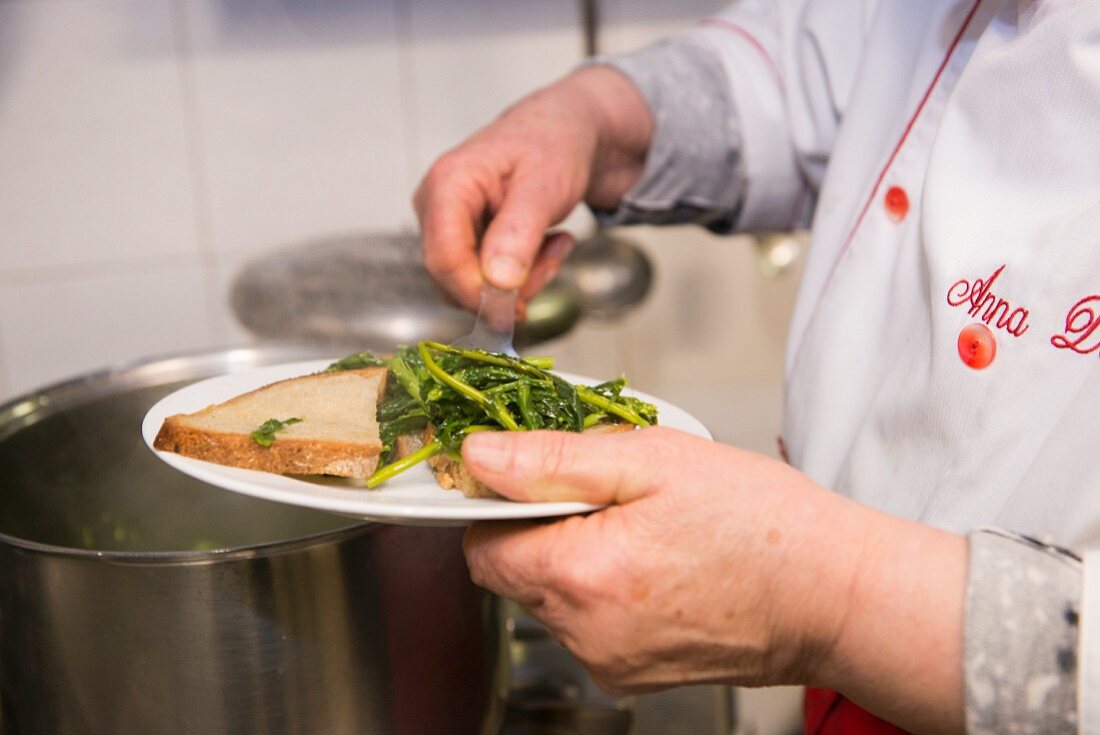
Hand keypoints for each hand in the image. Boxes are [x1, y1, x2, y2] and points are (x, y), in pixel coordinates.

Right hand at [413, 66, 652, 311]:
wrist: (563, 131)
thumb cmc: (553, 144)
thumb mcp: (546, 184)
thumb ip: (519, 232)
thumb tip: (498, 281)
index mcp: (447, 182)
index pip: (443, 258)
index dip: (476, 293)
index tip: (517, 310)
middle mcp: (435, 205)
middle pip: (454, 277)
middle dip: (508, 285)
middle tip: (555, 256)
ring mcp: (445, 224)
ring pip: (471, 284)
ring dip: (521, 280)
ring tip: (556, 244)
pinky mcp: (462, 239)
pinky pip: (484, 278)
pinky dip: (521, 275)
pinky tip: (546, 245)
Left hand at [461, 428, 967, 733]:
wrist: (831, 595)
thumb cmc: (759, 524)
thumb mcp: (653, 461)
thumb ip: (552, 460)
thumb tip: (479, 456)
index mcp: (580, 576)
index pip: (481, 544)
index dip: (499, 503)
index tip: (537, 477)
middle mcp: (584, 633)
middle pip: (513, 571)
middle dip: (542, 525)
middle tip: (607, 494)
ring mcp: (608, 661)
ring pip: (549, 597)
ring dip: (574, 557)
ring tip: (642, 528)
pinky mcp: (631, 673)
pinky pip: (586, 623)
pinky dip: (603, 589)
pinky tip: (655, 563)